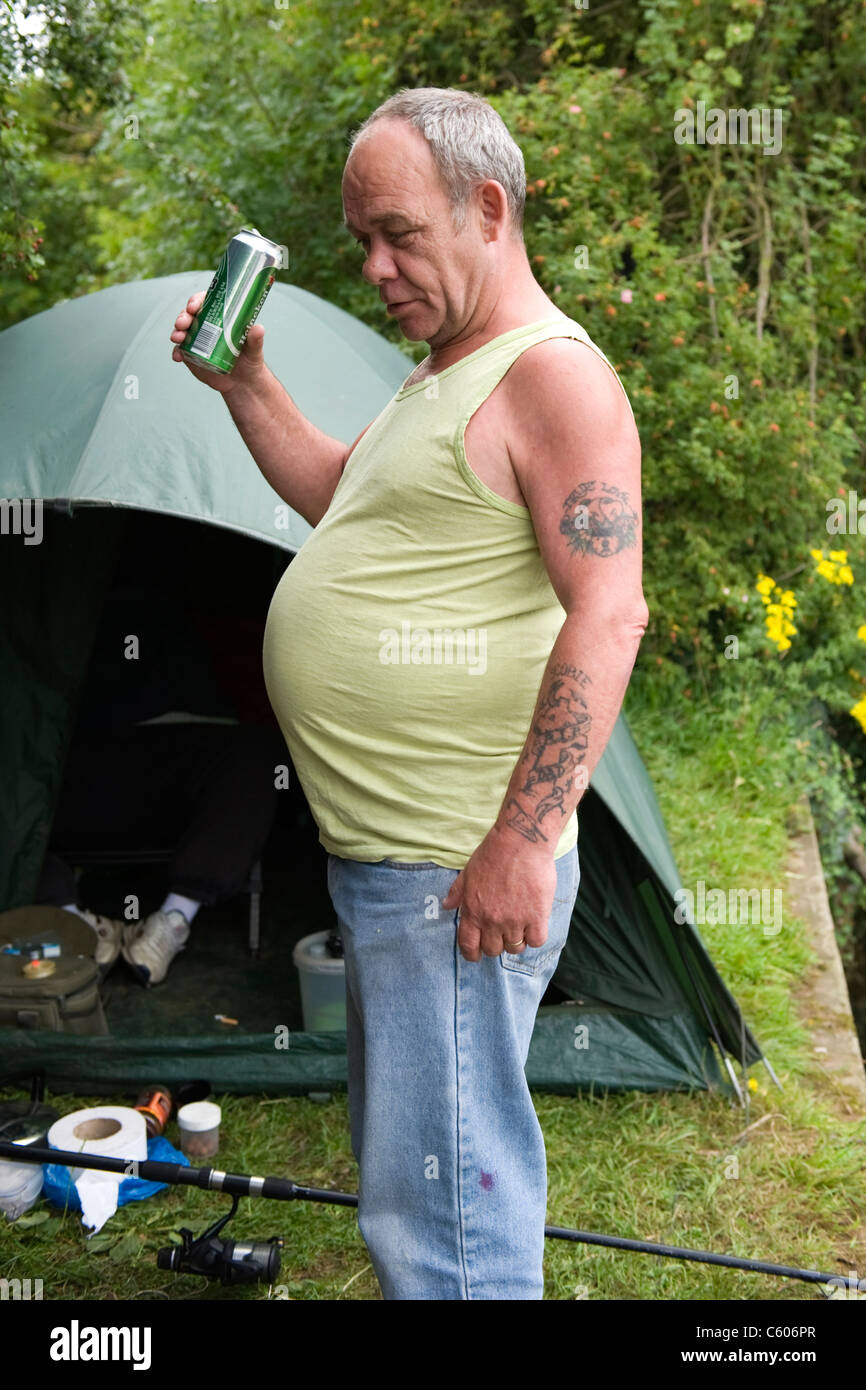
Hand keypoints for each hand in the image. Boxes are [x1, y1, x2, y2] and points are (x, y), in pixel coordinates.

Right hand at [169, 292, 266, 393]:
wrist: (242, 383)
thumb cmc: (249, 361)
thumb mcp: (254, 350)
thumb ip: (255, 340)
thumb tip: (258, 328)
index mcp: (220, 317)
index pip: (205, 303)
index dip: (196, 301)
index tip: (193, 306)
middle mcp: (205, 325)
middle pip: (189, 315)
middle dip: (183, 316)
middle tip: (183, 323)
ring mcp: (196, 340)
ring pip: (182, 331)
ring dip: (177, 332)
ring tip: (178, 338)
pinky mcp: (191, 355)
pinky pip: (180, 351)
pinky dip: (176, 352)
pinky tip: (177, 356)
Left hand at [441, 825, 556, 962]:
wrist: (520, 842)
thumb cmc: (493, 854)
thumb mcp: (468, 872)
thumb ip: (457, 893)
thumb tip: (446, 906)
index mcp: (473, 910)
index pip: (468, 945)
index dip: (472, 954)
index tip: (477, 955)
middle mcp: (492, 920)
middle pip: (493, 950)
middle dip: (496, 945)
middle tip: (502, 934)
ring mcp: (515, 920)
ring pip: (515, 948)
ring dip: (516, 941)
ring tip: (520, 928)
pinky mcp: (537, 916)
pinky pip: (536, 941)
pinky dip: (535, 936)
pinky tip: (534, 924)